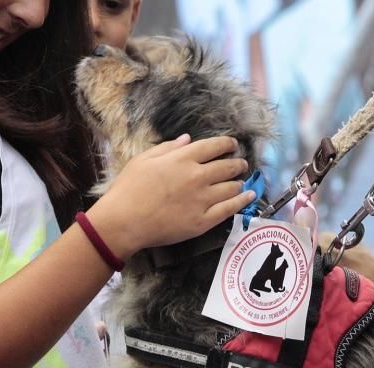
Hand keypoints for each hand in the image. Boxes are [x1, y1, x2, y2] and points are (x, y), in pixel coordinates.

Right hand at [87, 135, 257, 257]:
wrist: (124, 221)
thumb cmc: (128, 188)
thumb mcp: (143, 159)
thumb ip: (168, 148)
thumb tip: (187, 139)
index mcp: (182, 159)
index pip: (213, 146)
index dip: (227, 144)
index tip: (233, 144)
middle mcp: (197, 176)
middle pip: (227, 166)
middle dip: (237, 163)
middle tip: (241, 163)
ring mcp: (202, 200)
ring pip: (231, 187)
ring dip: (239, 182)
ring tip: (242, 181)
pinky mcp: (203, 221)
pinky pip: (229, 209)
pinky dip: (242, 201)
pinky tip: (249, 197)